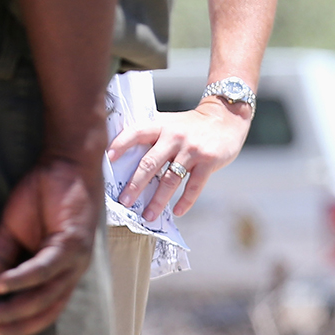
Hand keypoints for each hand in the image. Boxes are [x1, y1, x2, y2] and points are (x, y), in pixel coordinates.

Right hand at [0, 155, 101, 334]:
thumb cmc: (41, 198)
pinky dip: (23, 278)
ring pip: (47, 294)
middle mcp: (72, 272)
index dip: (20, 327)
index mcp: (60, 273)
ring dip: (17, 308)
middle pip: (47, 310)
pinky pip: (46, 267)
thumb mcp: (12, 231)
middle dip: (17, 326)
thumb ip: (0, 257)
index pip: (43, 309)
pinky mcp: (73, 243)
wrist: (64, 165)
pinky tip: (0, 286)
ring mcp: (75, 260)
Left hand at [110, 100, 252, 219]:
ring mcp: (192, 150)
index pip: (136, 133)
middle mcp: (174, 137)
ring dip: (158, 200)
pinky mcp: (208, 162)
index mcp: (161, 126)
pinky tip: (177, 212)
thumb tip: (125, 150)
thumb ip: (152, 133)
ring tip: (148, 215)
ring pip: (171, 179)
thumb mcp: (170, 122)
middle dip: (135, 185)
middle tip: (124, 202)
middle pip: (150, 163)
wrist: (225, 118)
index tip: (108, 160)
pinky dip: (185, 201)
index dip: (120, 145)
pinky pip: (194, 186)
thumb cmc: (192, 124)